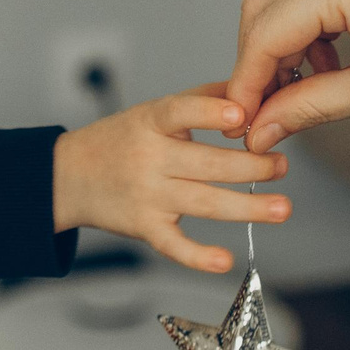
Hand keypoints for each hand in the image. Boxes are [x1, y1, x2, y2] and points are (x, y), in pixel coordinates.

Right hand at [52, 83, 290, 273]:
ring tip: (281, 207)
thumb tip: (250, 88)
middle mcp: (148, 158)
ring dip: (246, 207)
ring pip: (202, 202)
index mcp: (151, 122)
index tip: (240, 115)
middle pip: (206, 164)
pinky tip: (224, 260)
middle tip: (281, 166)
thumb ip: (201, 98)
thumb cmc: (120, 140)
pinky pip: (173, 245)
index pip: (179, 112)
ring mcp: (147, 196)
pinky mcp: (144, 227)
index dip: (209, 113)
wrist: (68, 177)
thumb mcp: (152, 110)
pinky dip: (197, 256)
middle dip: (251, 167)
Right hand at [222, 0, 349, 152]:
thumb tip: (260, 128)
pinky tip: (326, 74)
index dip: (245, 84)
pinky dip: (313, 34)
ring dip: (284, 51)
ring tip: (295, 104)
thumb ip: (310, 106)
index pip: (264, 31)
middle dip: (257, 65)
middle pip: (265, 7)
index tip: (238, 128)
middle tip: (258, 120)